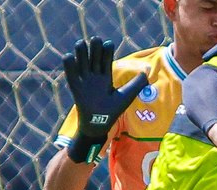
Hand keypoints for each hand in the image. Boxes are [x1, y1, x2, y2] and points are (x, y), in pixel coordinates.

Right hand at [63, 37, 147, 162]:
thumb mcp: (127, 96)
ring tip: (81, 43)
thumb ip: (137, 84)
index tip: (108, 44)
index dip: (106, 52)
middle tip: (95, 39)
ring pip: (82, 64)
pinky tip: (68, 56)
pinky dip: (69, 66)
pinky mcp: (76, 89)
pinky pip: (71, 76)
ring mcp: (84, 82)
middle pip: (93, 59)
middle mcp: (94, 77)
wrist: (99, 124)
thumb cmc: (113, 111)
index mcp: (105, 77)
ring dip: (81, 54)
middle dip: (94, 49)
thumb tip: (148, 72)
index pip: (105, 60)